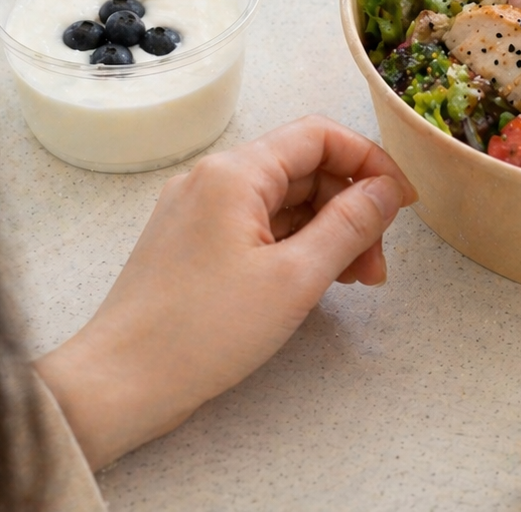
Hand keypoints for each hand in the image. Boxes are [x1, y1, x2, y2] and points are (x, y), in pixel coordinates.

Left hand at [35, 116, 416, 468]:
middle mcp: (213, 179)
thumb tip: (388, 191)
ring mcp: (198, 212)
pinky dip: (295, 247)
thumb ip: (349, 225)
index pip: (320, 135)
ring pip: (284, 202)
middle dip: (352, 209)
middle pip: (305, 170)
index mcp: (235, 173)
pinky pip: (258, 227)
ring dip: (328, 232)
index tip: (403, 203)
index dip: (370, 162)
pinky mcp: (192, 244)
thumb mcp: (294, 278)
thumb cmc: (201, 332)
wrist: (117, 385)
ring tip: (354, 282)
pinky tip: (314, 283)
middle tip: (377, 264)